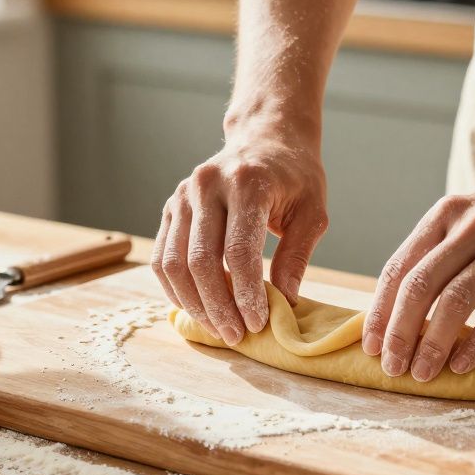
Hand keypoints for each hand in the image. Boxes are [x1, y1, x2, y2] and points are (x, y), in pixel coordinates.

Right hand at [153, 129, 327, 345]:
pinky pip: (161, 257)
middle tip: (236, 335)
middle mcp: (207, 185)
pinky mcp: (170, 207)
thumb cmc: (295, 178)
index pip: (239, 250)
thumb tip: (285, 302)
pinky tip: (197, 307)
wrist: (265, 139)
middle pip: (200, 260)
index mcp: (247, 182)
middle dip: (218, 306)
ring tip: (218, 328)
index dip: (246, 293)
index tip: (258, 323)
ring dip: (194, 303)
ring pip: (173, 263)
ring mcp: (182, 196)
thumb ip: (297, 256)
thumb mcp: (313, 212)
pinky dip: (176, 289)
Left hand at [362, 165, 474, 380]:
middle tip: (390, 367)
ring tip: (422, 374)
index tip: (369, 345)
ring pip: (454, 302)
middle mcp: (471, 226)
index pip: (399, 267)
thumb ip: (444, 252)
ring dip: (432, 345)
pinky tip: (462, 366)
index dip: (379, 311)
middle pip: (418, 286)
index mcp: (446, 214)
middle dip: (399, 333)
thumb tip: (406, 308)